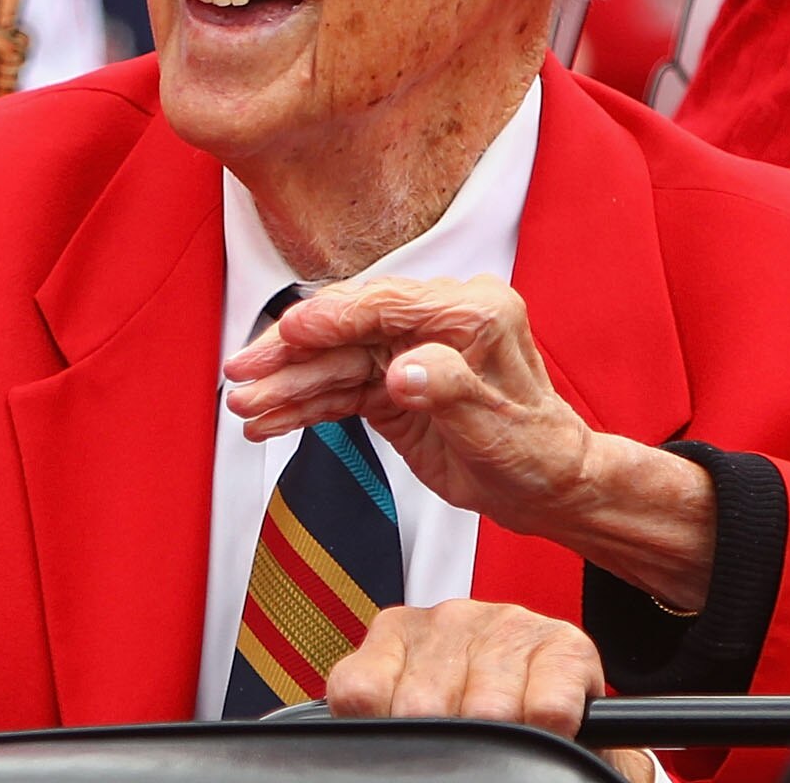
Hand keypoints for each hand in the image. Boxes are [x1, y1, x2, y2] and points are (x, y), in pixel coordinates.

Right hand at [222, 276, 713, 609]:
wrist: (547, 486)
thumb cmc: (536, 452)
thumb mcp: (497, 427)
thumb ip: (450, 389)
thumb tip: (403, 370)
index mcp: (470, 312)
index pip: (386, 304)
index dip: (331, 317)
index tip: (288, 332)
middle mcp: (435, 321)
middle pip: (346, 328)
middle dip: (289, 353)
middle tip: (242, 372)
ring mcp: (409, 349)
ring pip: (333, 361)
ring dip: (286, 385)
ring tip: (243, 407)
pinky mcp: (391, 380)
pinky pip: (337, 388)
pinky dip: (301, 405)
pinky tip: (266, 420)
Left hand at [327, 600, 602, 737]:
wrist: (560, 699)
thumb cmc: (480, 708)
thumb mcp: (417, 704)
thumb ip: (383, 715)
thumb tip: (365, 750)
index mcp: (397, 632)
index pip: (360, 692)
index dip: (381, 731)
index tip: (403, 746)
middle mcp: (447, 619)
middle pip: (420, 708)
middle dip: (442, 740)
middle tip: (462, 750)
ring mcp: (504, 625)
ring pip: (486, 711)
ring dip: (498, 740)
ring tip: (506, 745)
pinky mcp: (563, 644)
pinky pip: (547, 706)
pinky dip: (547, 733)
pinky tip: (546, 734)